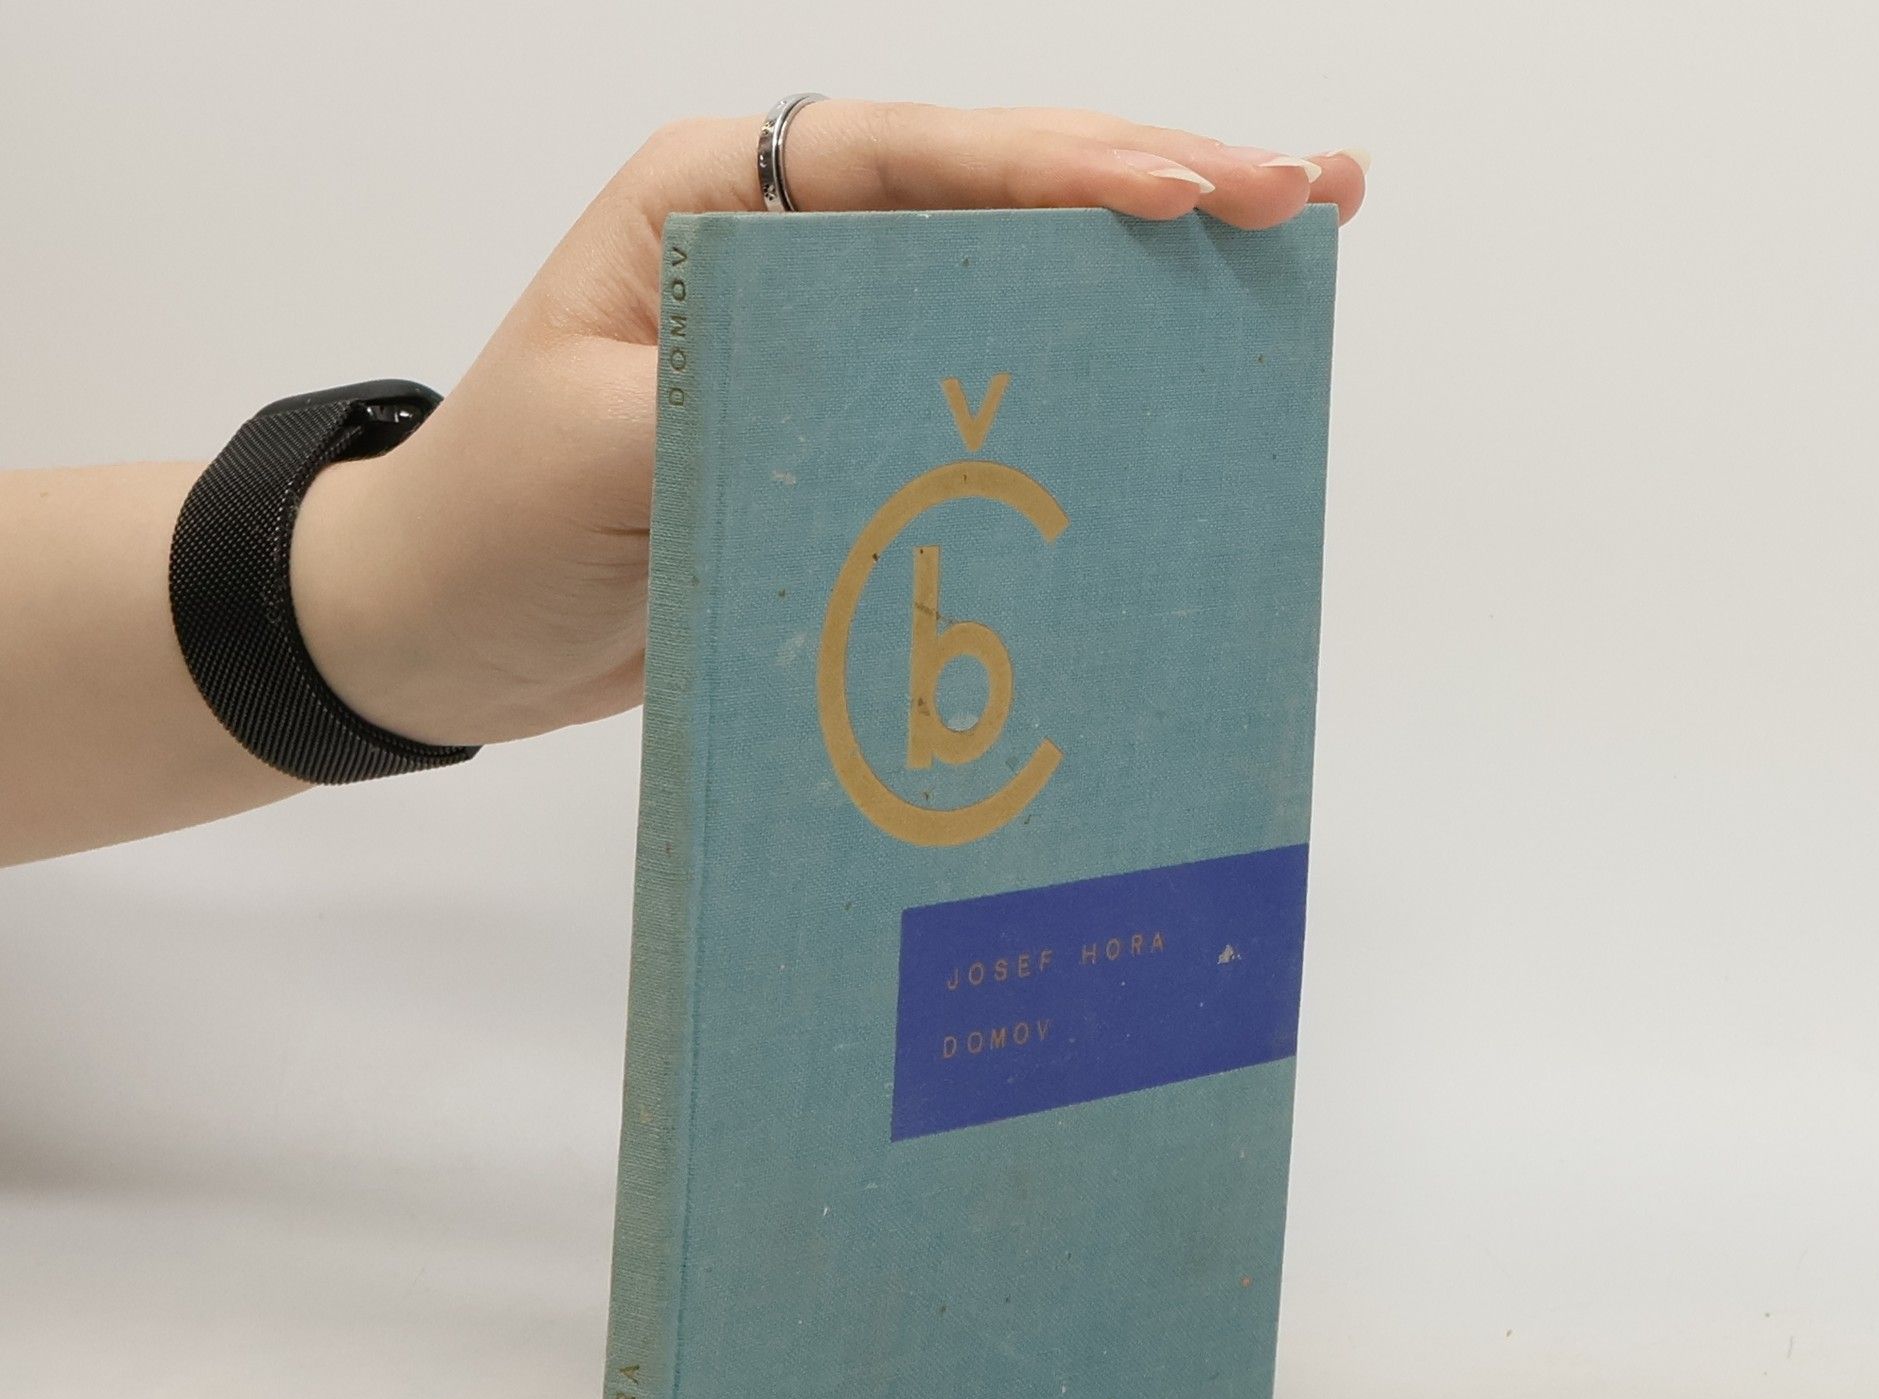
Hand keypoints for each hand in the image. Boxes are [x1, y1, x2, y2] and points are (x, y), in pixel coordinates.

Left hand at [291, 103, 1367, 747]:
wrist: (446, 633)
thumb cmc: (491, 526)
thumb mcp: (598, 451)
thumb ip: (741, 407)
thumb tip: (909, 412)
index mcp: (718, 205)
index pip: (916, 159)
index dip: (1058, 171)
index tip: (1184, 193)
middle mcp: (790, 257)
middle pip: (996, 201)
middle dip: (1150, 191)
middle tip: (1305, 196)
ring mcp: (831, 352)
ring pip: (1010, 292)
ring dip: (1142, 284)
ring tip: (1288, 256)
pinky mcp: (851, 448)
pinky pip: (983, 405)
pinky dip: (1080, 396)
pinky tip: (1173, 390)